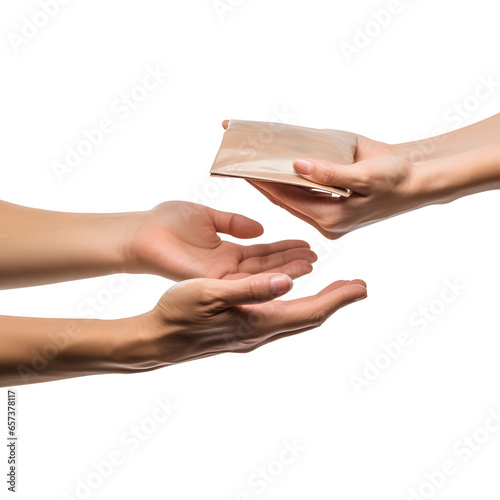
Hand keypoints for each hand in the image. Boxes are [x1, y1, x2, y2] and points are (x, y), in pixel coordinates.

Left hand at [125, 201, 317, 279]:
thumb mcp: (209, 216)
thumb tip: (261, 228)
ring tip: (311, 266)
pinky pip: (244, 282)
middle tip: (318, 258)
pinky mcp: (212, 283)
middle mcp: (228, 267)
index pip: (264, 251)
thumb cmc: (168, 221)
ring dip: (285, 271)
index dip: (286, 248)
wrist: (142, 232)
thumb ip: (234, 222)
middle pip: (267, 265)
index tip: (307, 244)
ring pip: (260, 276)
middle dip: (292, 261)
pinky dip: (266, 279)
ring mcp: (221, 278)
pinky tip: (286, 275)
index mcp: (227, 250)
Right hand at [125, 273, 366, 367]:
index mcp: (258, 322)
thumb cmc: (178, 314)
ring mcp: (252, 334)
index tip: (362, 287)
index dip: (338, 298)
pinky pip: (280, 317)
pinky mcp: (242, 330)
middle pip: (309, 316)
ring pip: (296, 317)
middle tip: (356, 286)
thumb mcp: (209, 293)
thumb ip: (249, 288)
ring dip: (318, 301)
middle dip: (335, 300)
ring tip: (333, 287)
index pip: (310, 310)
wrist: (157, 339)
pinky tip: (291, 294)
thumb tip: (287, 282)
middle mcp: (261, 332)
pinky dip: (297, 303)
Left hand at [249, 156, 422, 238]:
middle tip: (242, 163)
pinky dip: (291, 182)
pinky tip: (279, 169)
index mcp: (331, 219)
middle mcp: (326, 222)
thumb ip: (330, 173)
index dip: (265, 183)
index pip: (288, 199)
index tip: (245, 167)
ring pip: (293, 197)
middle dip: (264, 182)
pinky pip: (305, 195)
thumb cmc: (396, 179)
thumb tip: (296, 166)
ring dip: (275, 181)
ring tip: (255, 163)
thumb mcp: (365, 175)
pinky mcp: (333, 209)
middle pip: (286, 200)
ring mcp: (329, 218)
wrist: (417, 182)